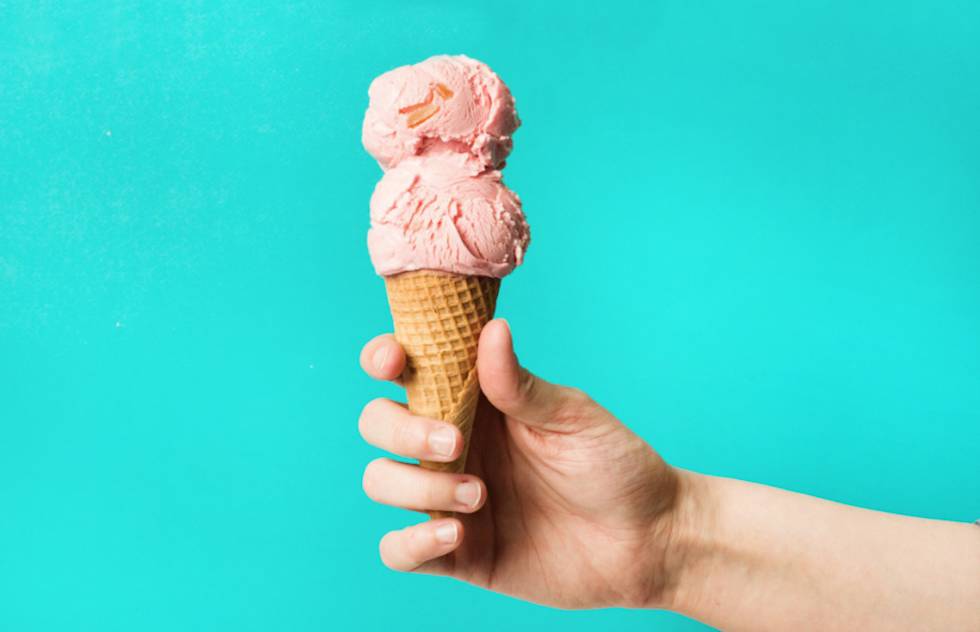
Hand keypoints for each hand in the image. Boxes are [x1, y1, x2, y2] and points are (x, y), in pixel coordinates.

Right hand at [358, 319, 681, 608]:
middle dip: (400, 429)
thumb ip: (520, 384)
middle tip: (457, 441)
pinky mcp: (457, 554)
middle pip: (378, 423)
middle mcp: (454, 445)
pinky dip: (410, 542)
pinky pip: (397, 550)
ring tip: (480, 495)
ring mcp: (449, 498)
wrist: (648, 541)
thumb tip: (492, 329)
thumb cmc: (615, 466)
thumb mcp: (572, 416)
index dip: (383, 359)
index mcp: (476, 402)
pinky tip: (456, 534)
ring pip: (380, 481)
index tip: (395, 362)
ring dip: (416, 485)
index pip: (407, 371)